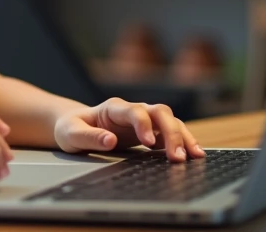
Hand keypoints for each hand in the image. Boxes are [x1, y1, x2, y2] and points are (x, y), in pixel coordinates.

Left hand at [53, 99, 204, 162]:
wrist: (74, 126)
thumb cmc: (71, 128)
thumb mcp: (70, 134)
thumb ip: (88, 137)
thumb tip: (110, 140)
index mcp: (113, 108)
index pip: (134, 111)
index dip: (143, 124)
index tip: (148, 143)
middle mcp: (132, 110)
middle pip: (159, 112)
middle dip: (171, 132)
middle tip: (178, 156)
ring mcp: (144, 120)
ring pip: (170, 121)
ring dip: (183, 137)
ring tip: (194, 156)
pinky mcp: (150, 132)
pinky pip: (171, 133)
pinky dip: (183, 142)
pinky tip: (194, 155)